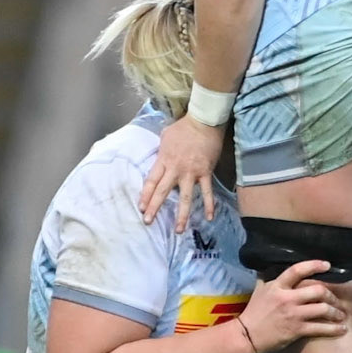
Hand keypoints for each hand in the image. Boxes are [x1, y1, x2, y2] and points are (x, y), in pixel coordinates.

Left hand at [140, 115, 222, 232]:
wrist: (204, 122)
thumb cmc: (184, 127)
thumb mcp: (165, 136)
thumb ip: (162, 150)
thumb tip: (160, 156)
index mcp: (164, 160)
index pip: (151, 181)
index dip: (146, 196)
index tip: (141, 208)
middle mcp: (175, 169)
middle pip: (162, 191)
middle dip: (155, 208)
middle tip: (148, 222)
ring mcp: (191, 173)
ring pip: (184, 197)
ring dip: (181, 215)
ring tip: (178, 230)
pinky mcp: (206, 173)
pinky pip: (207, 192)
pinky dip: (209, 205)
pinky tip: (210, 217)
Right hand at [237, 259, 346, 352]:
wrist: (246, 337)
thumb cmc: (253, 312)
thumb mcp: (259, 290)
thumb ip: (268, 277)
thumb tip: (272, 264)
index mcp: (278, 286)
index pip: (298, 270)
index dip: (314, 265)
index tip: (328, 265)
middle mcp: (287, 298)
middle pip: (317, 291)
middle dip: (331, 294)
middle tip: (337, 299)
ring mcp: (293, 315)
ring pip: (322, 309)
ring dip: (335, 312)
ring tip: (341, 314)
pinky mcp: (296, 330)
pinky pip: (320, 328)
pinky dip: (333, 329)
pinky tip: (342, 329)